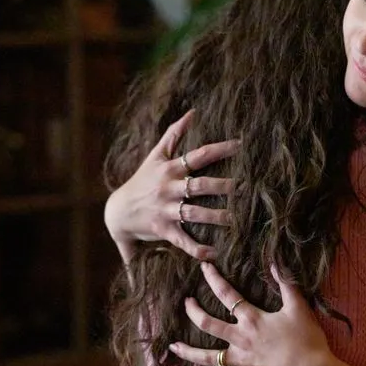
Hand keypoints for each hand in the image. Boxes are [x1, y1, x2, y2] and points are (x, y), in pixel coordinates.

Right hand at [104, 109, 238, 260]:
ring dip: (217, 217)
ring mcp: (166, 210)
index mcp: (171, 168)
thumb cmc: (141, 180)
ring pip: (195, 213)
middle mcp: (170, 188)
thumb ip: (174, 133)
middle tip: (248, 186)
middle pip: (200, 185)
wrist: (117, 212)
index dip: (220, 149)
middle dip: (223, 185)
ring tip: (238, 220)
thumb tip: (192, 112)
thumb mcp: (155, 155)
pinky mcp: (163, 230)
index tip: (242, 145)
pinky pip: (182, 240)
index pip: (199, 155)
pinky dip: (197, 248)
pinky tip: (215, 253)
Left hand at [169, 262, 333, 365]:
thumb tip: (275, 261)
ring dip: (189, 352)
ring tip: (174, 347)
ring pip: (209, 357)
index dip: (214, 279)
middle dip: (194, 312)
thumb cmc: (307, 339)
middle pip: (209, 324)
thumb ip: (286, 283)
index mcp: (252, 319)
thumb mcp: (298, 307)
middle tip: (186, 303)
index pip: (227, 295)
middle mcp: (241, 339)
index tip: (203, 268)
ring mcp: (242, 361)